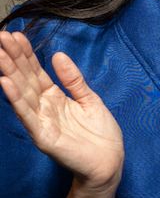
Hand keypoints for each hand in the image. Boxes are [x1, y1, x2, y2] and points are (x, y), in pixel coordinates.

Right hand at [0, 31, 123, 197]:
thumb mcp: (90, 99)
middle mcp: (44, 107)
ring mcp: (42, 121)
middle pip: (26, 78)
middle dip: (13, 58)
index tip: (15, 35)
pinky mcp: (43, 136)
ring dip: (10, 73)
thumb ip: (74, 79)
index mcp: (55, 97)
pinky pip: (28, 115)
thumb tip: (58, 55)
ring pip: (22, 93)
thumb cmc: (101, 134)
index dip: (25, 54)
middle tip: (1, 37)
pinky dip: (15, 99)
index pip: (36, 71)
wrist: (110, 162)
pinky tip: (5, 82)